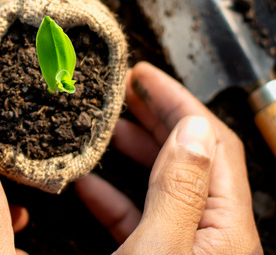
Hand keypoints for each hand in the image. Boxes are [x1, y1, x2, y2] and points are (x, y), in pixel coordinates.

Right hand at [75, 62, 262, 253]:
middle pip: (190, 158)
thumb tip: (191, 128)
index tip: (142, 76)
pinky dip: (114, 195)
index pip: (212, 144)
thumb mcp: (158, 248)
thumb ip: (178, 190)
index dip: (177, 102)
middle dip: (156, 116)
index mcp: (226, 229)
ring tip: (105, 126)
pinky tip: (88, 183)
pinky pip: (140, 217)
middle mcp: (213, 236)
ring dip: (135, 150)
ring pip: (164, 184)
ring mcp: (186, 249)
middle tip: (124, 89)